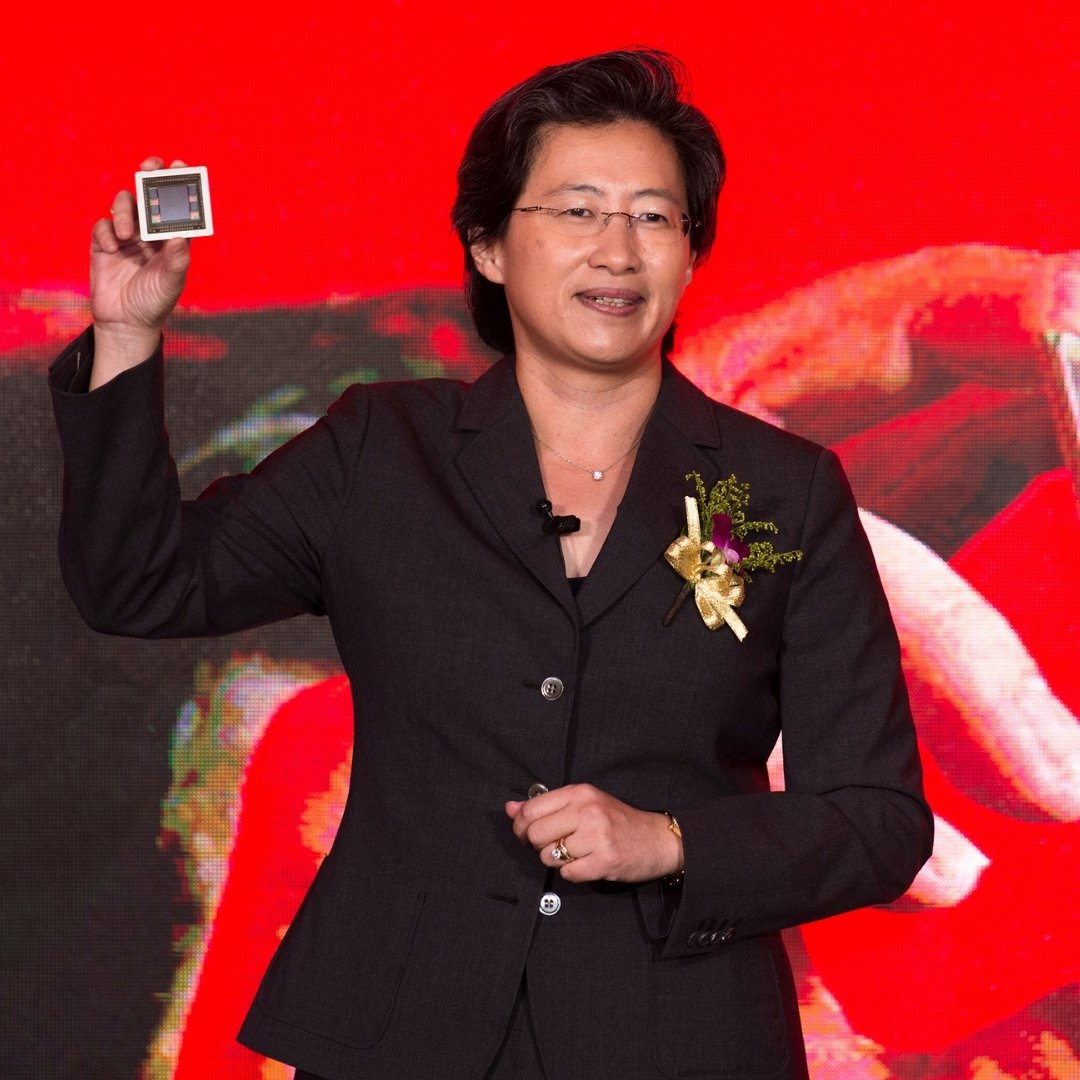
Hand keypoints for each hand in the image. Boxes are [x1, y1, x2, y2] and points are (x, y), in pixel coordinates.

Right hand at [89, 156, 191, 385]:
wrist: (126, 324)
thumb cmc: (154, 303)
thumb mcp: (171, 282)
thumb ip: (177, 259)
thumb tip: (181, 236)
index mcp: (171, 240)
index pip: (178, 207)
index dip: (180, 186)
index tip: (182, 167)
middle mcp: (150, 234)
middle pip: (149, 196)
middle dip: (149, 178)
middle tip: (150, 166)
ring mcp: (126, 237)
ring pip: (124, 205)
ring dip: (125, 210)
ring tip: (128, 233)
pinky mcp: (104, 245)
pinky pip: (103, 226)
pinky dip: (106, 231)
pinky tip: (113, 248)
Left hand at [505, 783, 682, 883]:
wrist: (657, 839)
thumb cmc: (617, 820)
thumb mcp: (584, 803)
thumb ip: (546, 805)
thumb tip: (510, 808)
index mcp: (580, 793)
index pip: (531, 809)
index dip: (521, 825)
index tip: (526, 832)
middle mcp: (587, 811)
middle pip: (535, 834)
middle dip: (537, 845)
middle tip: (552, 846)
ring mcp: (597, 836)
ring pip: (549, 855)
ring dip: (556, 860)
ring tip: (574, 854)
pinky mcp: (605, 861)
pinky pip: (568, 874)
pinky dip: (572, 873)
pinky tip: (585, 864)